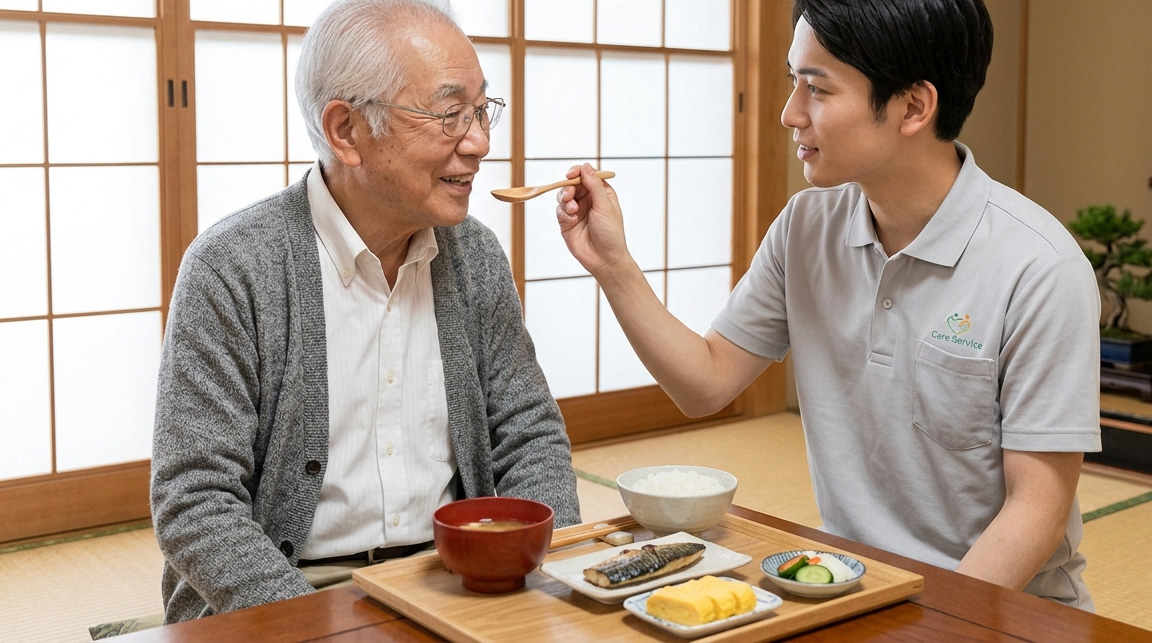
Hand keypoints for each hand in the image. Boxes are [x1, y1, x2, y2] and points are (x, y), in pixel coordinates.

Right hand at [555, 163, 630, 277]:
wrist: (604, 259)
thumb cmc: (611, 233)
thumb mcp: (605, 206)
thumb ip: (594, 186)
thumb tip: (585, 167)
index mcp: (601, 194)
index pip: (587, 176)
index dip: (578, 172)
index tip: (571, 174)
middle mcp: (588, 200)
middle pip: (572, 184)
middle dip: (568, 187)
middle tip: (570, 195)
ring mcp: (576, 211)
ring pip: (563, 196)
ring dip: (564, 199)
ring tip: (571, 209)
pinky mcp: (567, 223)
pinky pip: (559, 211)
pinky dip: (563, 212)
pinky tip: (571, 219)